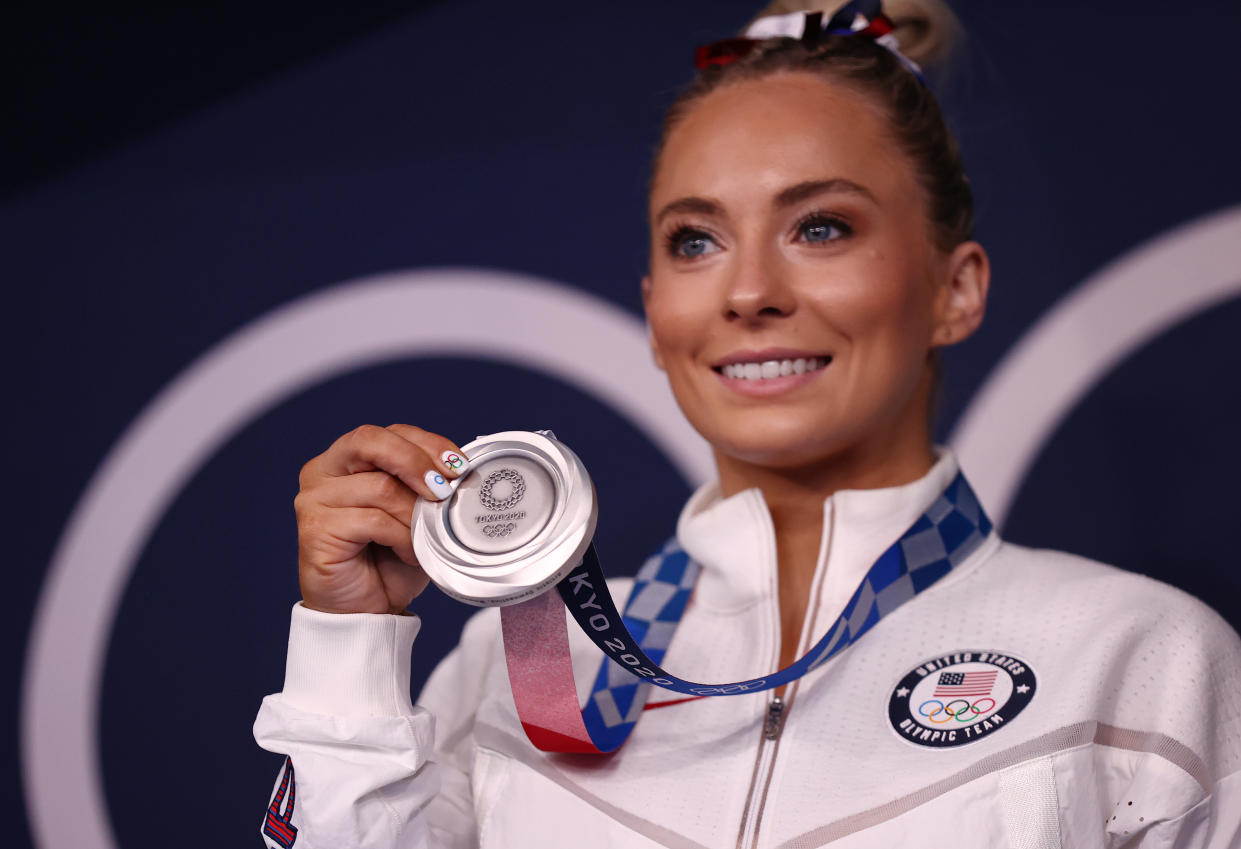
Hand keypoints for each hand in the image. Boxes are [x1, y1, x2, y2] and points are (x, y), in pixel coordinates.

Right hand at [294, 424, 468, 613]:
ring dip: (413, 515)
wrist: (366, 610)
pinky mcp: (315, 528)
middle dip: (416, 461)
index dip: (427, 444)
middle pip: (371, 441)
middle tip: (444, 488)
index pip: (389, 433)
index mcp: (347, 459)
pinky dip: (401, 538)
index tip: (458, 465)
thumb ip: (425, 485)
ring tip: (422, 539)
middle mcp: (324, 471)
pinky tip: (407, 553)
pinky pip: (373, 520)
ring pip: (380, 486)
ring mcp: (315, 498)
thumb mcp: (415, 513)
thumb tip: (458, 469)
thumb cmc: (390, 560)